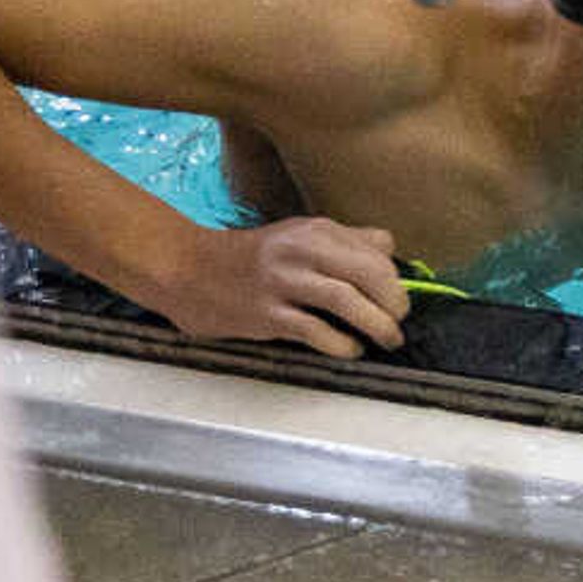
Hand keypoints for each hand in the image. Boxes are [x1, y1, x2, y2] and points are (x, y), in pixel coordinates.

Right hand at [147, 216, 409, 356]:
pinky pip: (316, 331)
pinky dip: (342, 344)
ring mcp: (282, 283)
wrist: (184, 268)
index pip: (378, 250)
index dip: (396, 278)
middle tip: (398, 321)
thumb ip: (345, 241)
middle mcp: (301, 252)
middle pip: (371, 274)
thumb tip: (390, 248)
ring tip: (386, 339)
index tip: (397, 298)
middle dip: (395, 303)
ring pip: (348, 301)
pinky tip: (350, 350)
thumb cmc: (249, 258)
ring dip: (377, 325)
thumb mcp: (298, 235)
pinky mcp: (266, 314)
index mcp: (315, 231)